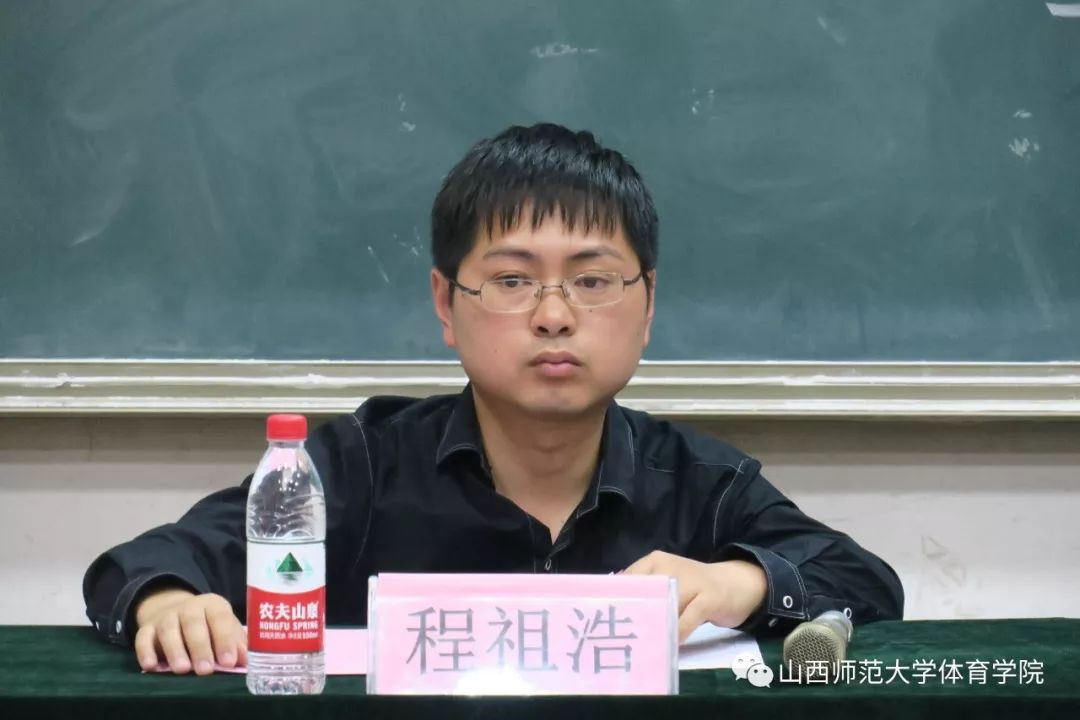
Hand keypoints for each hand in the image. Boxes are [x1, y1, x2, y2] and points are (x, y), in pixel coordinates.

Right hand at [133, 589, 246, 674]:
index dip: (225, 640)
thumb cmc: (209, 626)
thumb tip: (245, 661)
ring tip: (182, 669)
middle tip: (205, 670)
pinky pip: (143, 638)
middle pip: (193, 624)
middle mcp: (189, 607)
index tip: (228, 662)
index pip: (220, 619)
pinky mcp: (147, 628)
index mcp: (213, 605)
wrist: (176, 611)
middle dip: (200, 647)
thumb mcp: (225, 629)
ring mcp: (166, 617)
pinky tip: (150, 665)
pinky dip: (145, 651)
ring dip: (175, 650)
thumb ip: (235, 643)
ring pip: (169, 630)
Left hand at [623, 550, 766, 641]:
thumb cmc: (696, 586)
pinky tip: (669, 646)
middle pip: (645, 592)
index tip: (605, 618)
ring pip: (665, 606)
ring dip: (654, 626)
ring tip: (641, 644)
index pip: (629, 577)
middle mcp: (671, 567)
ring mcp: (692, 582)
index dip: (616, 599)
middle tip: (621, 635)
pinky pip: (687, 620)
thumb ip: (645, 589)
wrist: (738, 583)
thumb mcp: (668, 581)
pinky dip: (676, 634)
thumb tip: (614, 604)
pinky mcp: (709, 598)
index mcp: (657, 561)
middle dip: (633, 614)